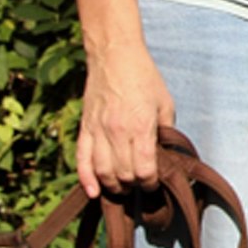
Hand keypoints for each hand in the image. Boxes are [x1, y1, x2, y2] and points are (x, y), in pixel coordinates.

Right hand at [76, 42, 176, 198]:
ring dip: (113, 185)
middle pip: (123, 174)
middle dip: (134, 185)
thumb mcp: (165, 102)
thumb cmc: (144, 77)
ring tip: (122, 187)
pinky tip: (93, 192)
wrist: (114, 55)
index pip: (144, 169)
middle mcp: (117, 131)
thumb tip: (166, 154)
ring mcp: (98, 130)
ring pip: (102, 171)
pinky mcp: (85, 128)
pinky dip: (86, 179)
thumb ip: (165, 130)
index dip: (151, 182)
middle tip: (139, 183)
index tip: (154, 182)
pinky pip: (82, 159)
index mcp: (141, 126)